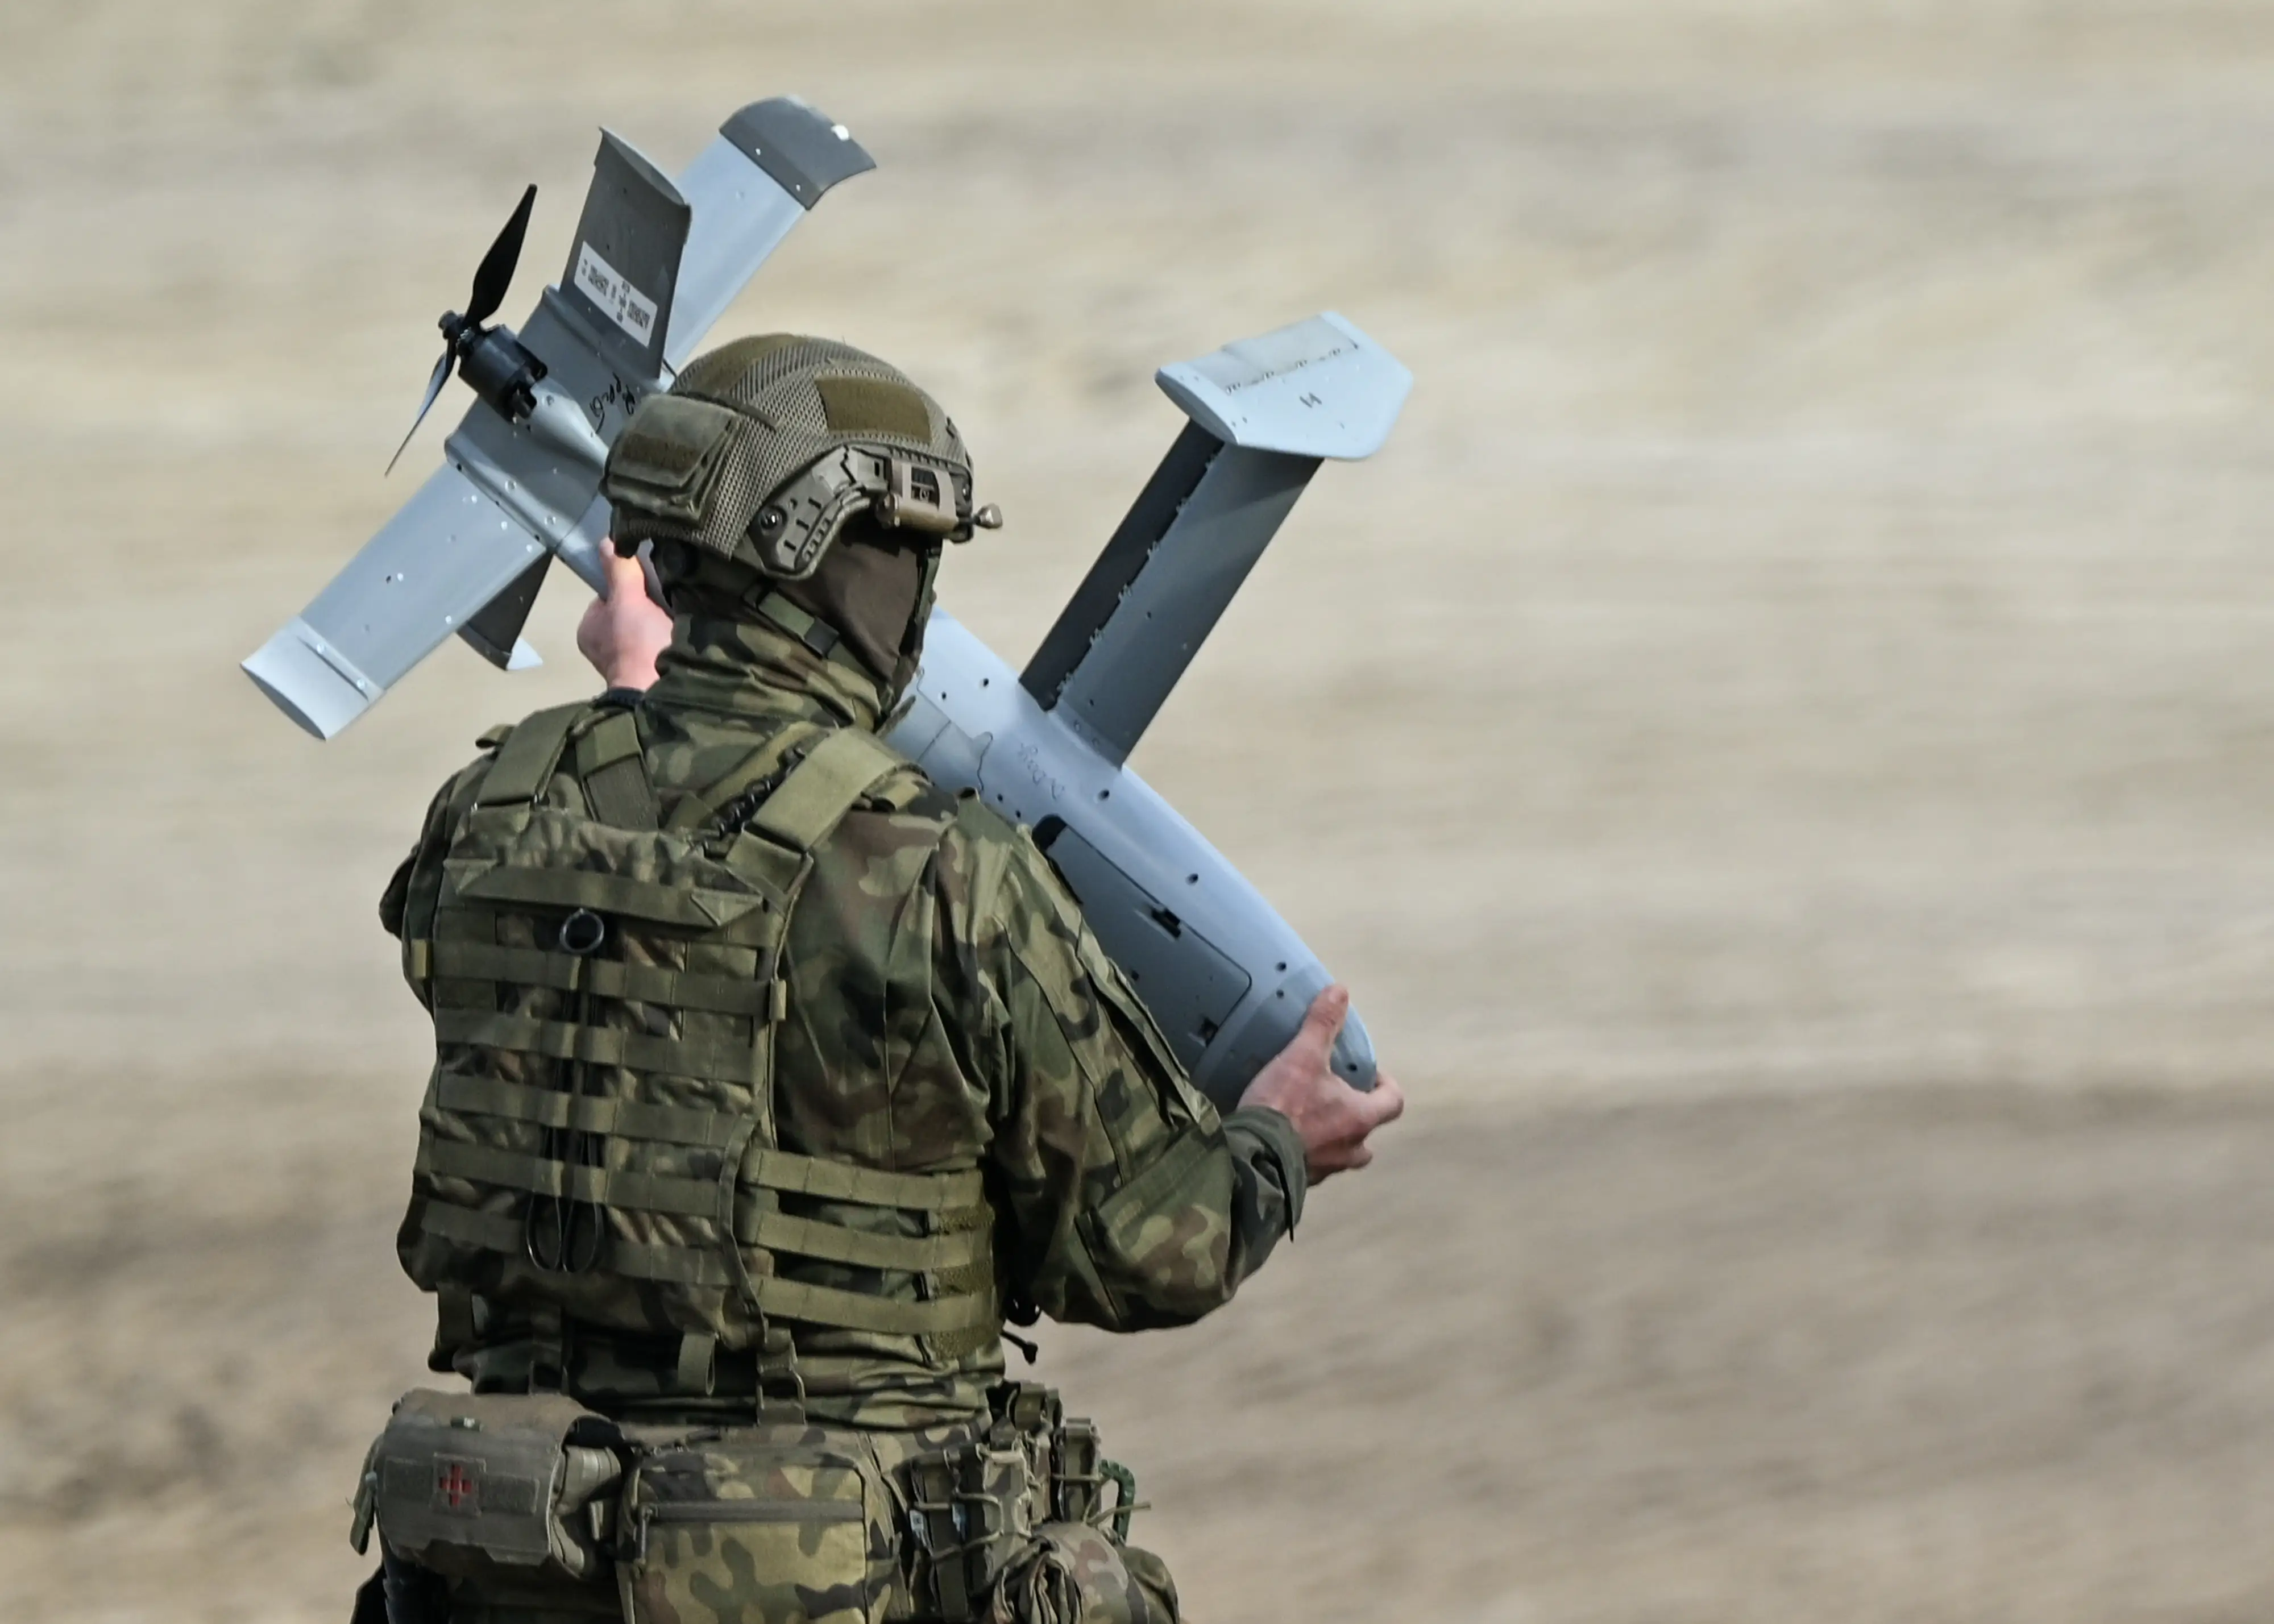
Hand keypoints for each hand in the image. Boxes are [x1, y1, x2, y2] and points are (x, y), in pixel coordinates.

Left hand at [576, 542, 671, 691]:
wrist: (664, 691)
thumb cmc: (637, 644)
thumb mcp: (627, 599)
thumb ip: (619, 570)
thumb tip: (607, 540)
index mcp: (590, 630)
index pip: (610, 595)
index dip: (630, 586)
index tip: (650, 585)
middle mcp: (605, 647)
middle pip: (631, 611)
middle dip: (650, 604)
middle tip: (670, 598)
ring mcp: (629, 662)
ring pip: (649, 628)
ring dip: (664, 621)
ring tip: (681, 614)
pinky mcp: (652, 672)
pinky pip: (663, 644)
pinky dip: (674, 637)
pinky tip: (686, 631)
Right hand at [1237, 985, 1404, 1183]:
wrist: (1250, 1156)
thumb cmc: (1285, 1105)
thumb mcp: (1303, 1057)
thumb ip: (1322, 1024)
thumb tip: (1341, 990)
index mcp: (1360, 1118)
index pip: (1393, 1102)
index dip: (1387, 1086)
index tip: (1369, 1075)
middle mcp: (1350, 1149)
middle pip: (1368, 1135)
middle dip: (1357, 1118)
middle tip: (1336, 1100)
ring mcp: (1326, 1169)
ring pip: (1342, 1154)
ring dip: (1333, 1139)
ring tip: (1309, 1120)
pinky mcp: (1301, 1182)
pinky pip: (1312, 1166)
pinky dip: (1305, 1153)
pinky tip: (1283, 1139)